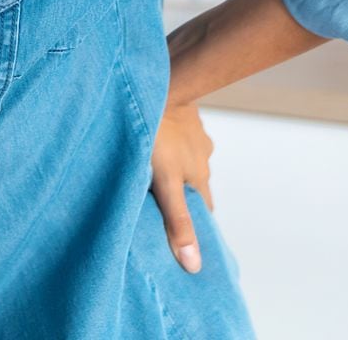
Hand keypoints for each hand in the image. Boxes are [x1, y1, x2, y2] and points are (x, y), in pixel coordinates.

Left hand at [149, 100, 214, 274]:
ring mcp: (192, 132)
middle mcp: (202, 155)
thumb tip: (193, 265)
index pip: (202, 209)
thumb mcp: (164, 184)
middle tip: (155, 199)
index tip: (181, 234)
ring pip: (183, 155)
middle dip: (178, 192)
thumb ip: (177, 222)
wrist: (158, 83)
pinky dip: (164, 139)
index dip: (193, 223)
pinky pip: (173, 131)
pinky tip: (146, 138)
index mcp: (200, 176)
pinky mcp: (180, 112)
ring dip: (169, 162)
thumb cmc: (157, 133)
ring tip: (145, 167)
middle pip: (192, 182)